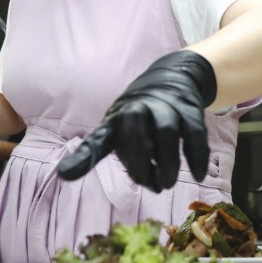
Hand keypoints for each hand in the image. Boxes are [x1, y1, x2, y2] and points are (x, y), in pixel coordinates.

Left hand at [56, 50, 216, 191]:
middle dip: (139, 158)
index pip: (98, 139)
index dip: (82, 158)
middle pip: (133, 126)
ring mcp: (165, 106)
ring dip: (168, 162)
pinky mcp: (189, 109)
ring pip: (166, 130)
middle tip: (150, 185)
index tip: (64, 175)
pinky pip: (195, 134)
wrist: (175, 77)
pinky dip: (196, 157)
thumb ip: (132, 159)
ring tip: (167, 183)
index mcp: (115, 120)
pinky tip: (196, 175)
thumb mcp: (127, 131)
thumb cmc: (144, 117)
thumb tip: (150, 184)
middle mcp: (138, 108)